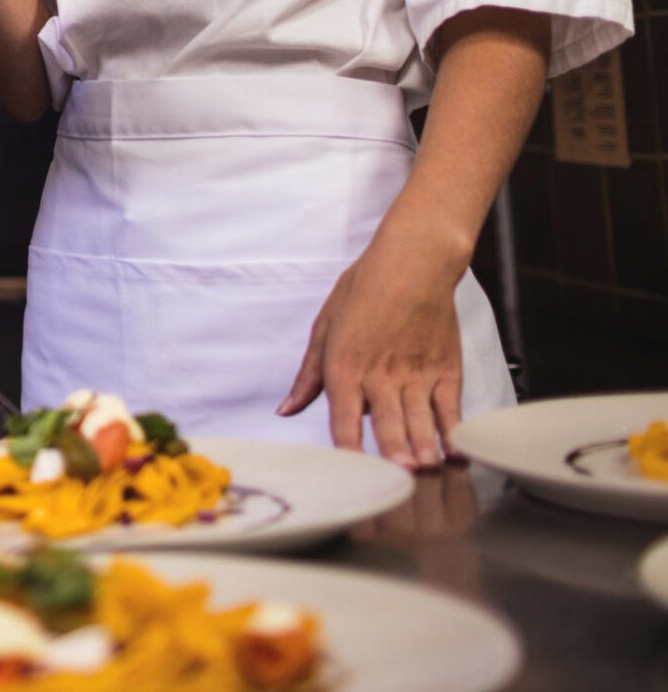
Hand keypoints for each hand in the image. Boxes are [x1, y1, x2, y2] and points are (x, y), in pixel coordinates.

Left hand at [277, 231, 464, 469]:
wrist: (413, 262)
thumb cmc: (363, 289)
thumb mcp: (324, 326)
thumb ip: (308, 375)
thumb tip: (286, 409)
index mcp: (345, 365)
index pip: (342, 417)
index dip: (346, 449)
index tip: (348, 474)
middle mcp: (380, 374)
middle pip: (385, 423)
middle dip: (391, 454)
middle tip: (396, 479)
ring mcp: (416, 374)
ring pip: (419, 421)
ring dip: (423, 449)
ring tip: (425, 471)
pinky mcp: (445, 370)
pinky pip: (450, 409)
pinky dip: (454, 433)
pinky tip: (456, 453)